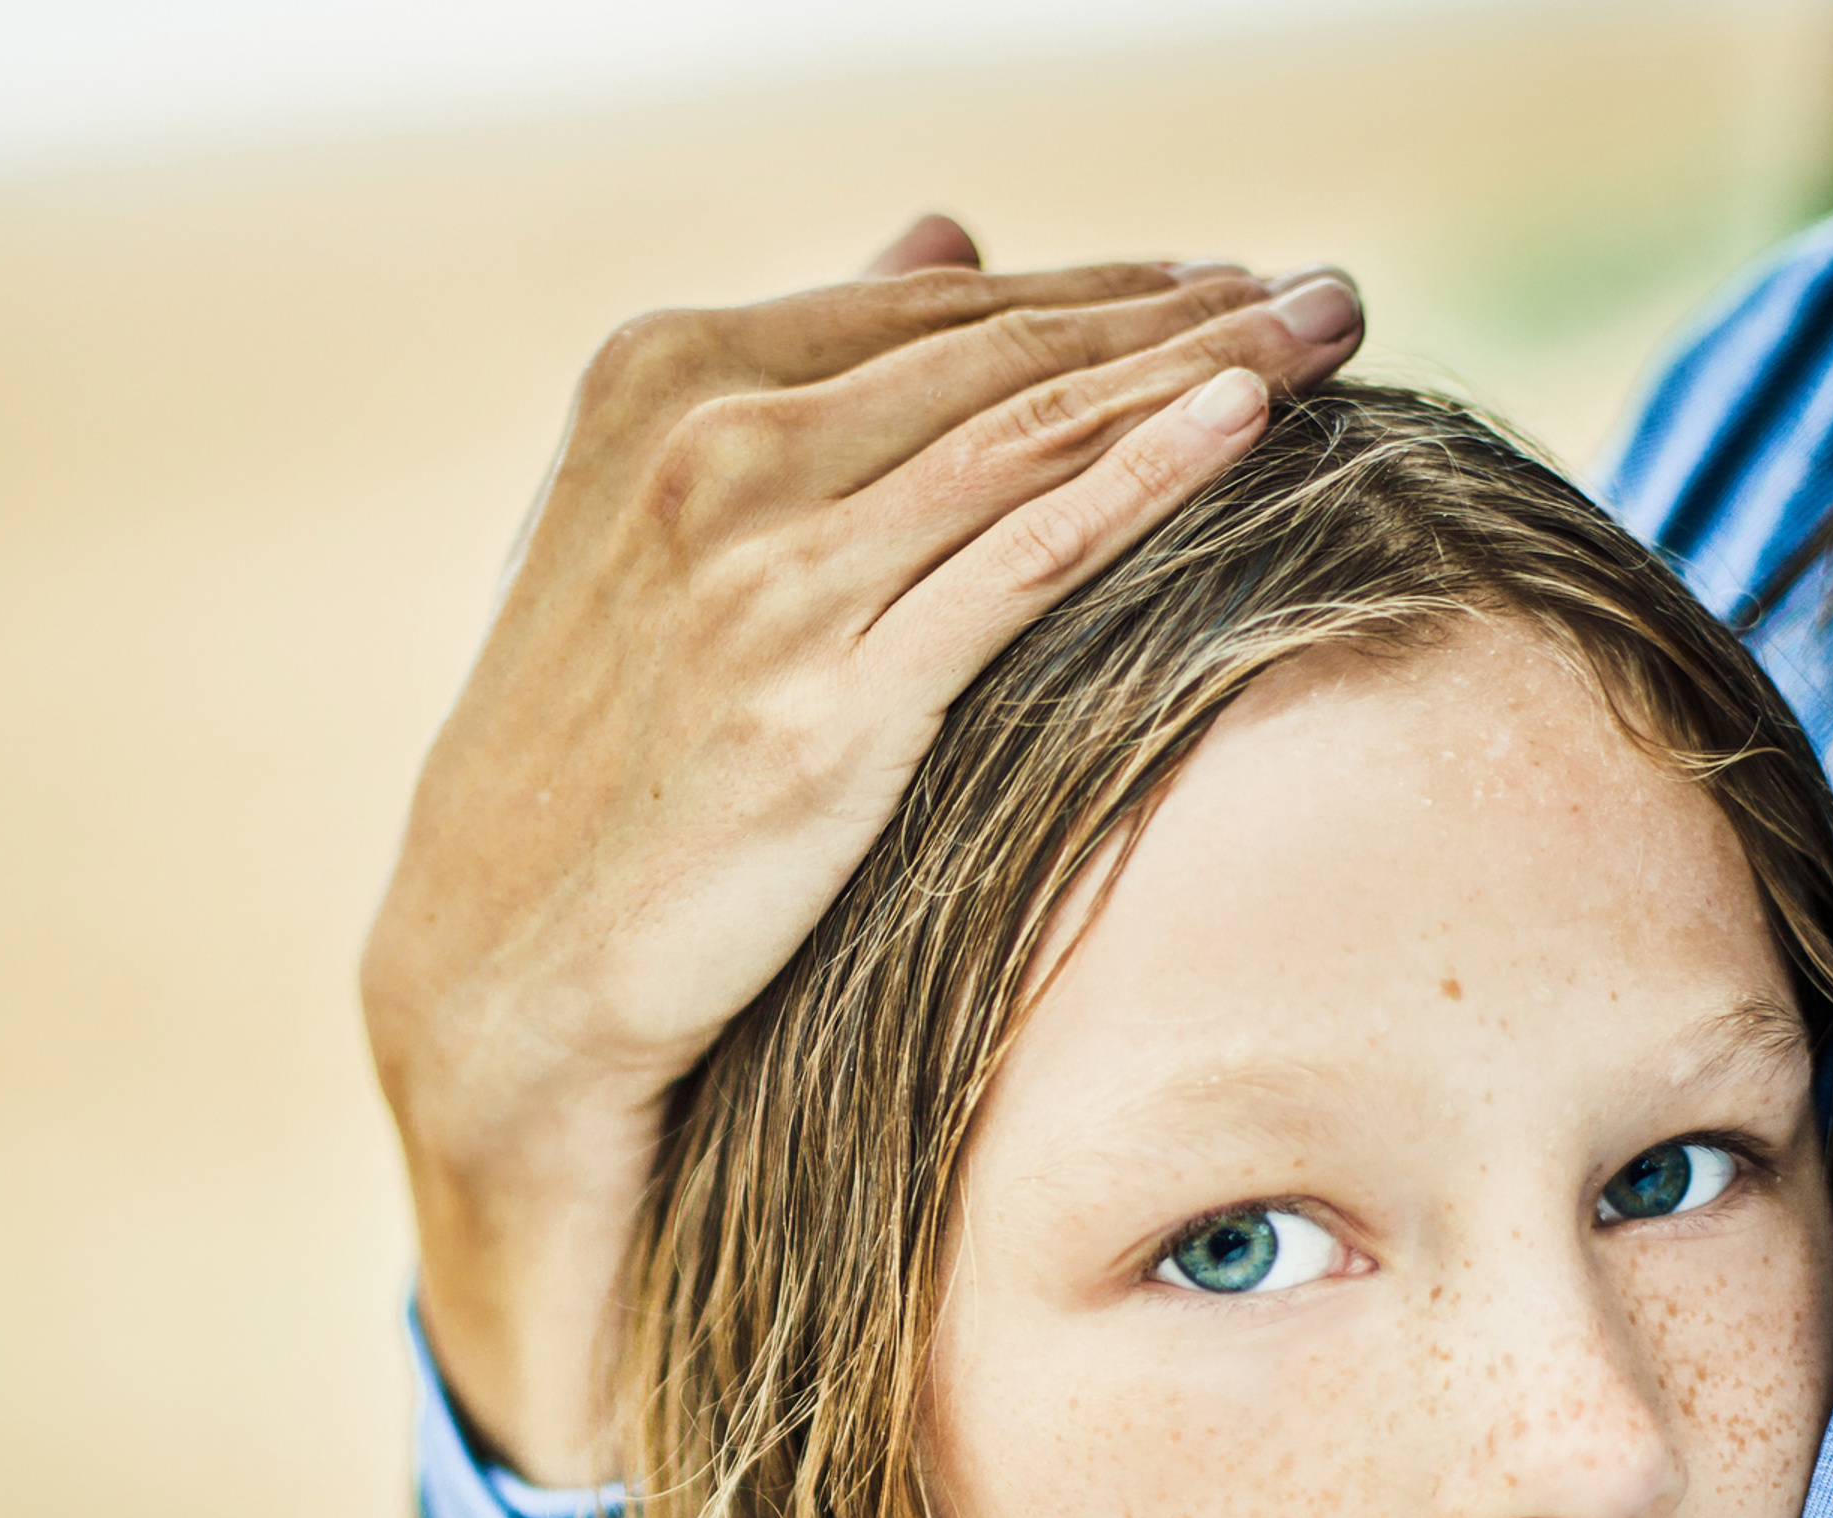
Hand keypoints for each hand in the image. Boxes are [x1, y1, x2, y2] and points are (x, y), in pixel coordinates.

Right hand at [364, 218, 1362, 1480]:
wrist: (502, 966)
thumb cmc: (593, 765)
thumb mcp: (655, 536)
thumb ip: (800, 387)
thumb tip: (945, 235)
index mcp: (661, 380)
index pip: (933, 306)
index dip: (1098, 286)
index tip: (1222, 286)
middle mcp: (710, 449)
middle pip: (1003, 352)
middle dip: (1184, 309)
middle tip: (1327, 294)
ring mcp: (765, 571)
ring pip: (1029, 437)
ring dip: (1202, 370)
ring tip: (1329, 335)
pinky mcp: (825, 700)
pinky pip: (1021, 562)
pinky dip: (1144, 482)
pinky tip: (1246, 428)